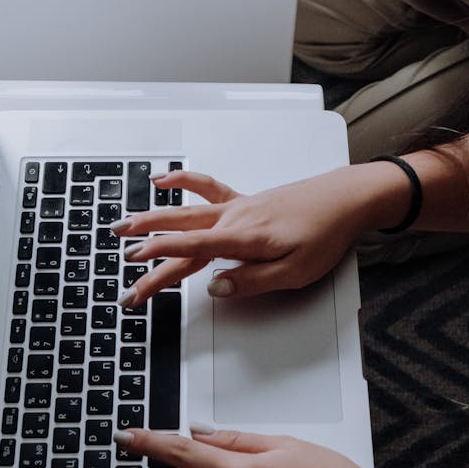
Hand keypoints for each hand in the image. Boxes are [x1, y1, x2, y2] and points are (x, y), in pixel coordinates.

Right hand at [111, 167, 364, 306]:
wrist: (346, 199)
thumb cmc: (325, 233)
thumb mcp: (295, 271)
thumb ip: (252, 280)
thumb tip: (215, 287)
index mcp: (244, 238)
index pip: (191, 249)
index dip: (160, 258)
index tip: (135, 265)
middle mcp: (234, 219)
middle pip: (181, 235)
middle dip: (147, 247)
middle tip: (122, 262)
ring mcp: (237, 207)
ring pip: (185, 213)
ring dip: (153, 216)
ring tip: (125, 224)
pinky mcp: (245, 201)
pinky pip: (205, 188)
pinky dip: (182, 181)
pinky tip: (164, 179)